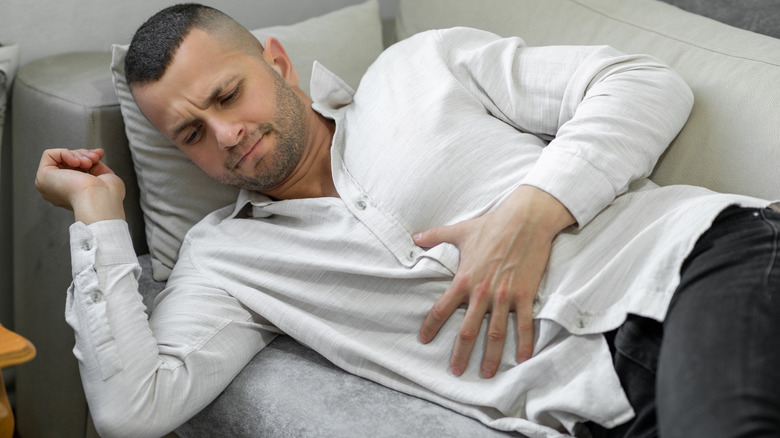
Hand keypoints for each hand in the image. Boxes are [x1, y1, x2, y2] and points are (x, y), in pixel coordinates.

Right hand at [35, 148, 125, 223]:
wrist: (100, 199)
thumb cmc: (107, 195)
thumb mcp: (104, 176)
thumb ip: (96, 166)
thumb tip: (93, 156)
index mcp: (72, 195)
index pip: (75, 168)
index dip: (87, 157)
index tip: (98, 156)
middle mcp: (58, 191)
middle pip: (67, 161)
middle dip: (83, 154)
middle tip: (94, 159)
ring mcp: (49, 185)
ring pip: (59, 158)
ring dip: (78, 154)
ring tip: (88, 163)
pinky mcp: (43, 177)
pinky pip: (49, 154)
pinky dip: (66, 153)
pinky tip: (77, 162)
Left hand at [413, 185, 574, 377]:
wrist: (525, 219)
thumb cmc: (492, 224)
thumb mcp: (460, 230)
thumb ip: (435, 236)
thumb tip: (414, 236)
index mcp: (464, 279)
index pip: (441, 309)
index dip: (431, 327)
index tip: (424, 340)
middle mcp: (482, 291)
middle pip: (468, 330)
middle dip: (461, 353)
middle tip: (456, 371)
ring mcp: (505, 295)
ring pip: (496, 333)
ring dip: (491, 356)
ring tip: (487, 373)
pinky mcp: (525, 294)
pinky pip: (524, 324)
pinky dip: (524, 343)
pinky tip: (523, 358)